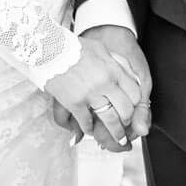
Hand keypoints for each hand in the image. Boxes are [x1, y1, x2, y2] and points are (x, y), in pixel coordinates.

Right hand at [44, 35, 142, 152]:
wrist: (50, 50)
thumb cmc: (75, 47)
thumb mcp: (102, 49)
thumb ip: (117, 64)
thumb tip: (131, 76)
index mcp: (114, 69)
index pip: (135, 93)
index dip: (136, 105)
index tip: (133, 109)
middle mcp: (105, 82)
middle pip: (125, 109)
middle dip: (127, 121)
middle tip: (126, 126)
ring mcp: (90, 94)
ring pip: (110, 120)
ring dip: (116, 133)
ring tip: (118, 138)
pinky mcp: (74, 103)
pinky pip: (87, 122)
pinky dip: (90, 129)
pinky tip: (90, 130)